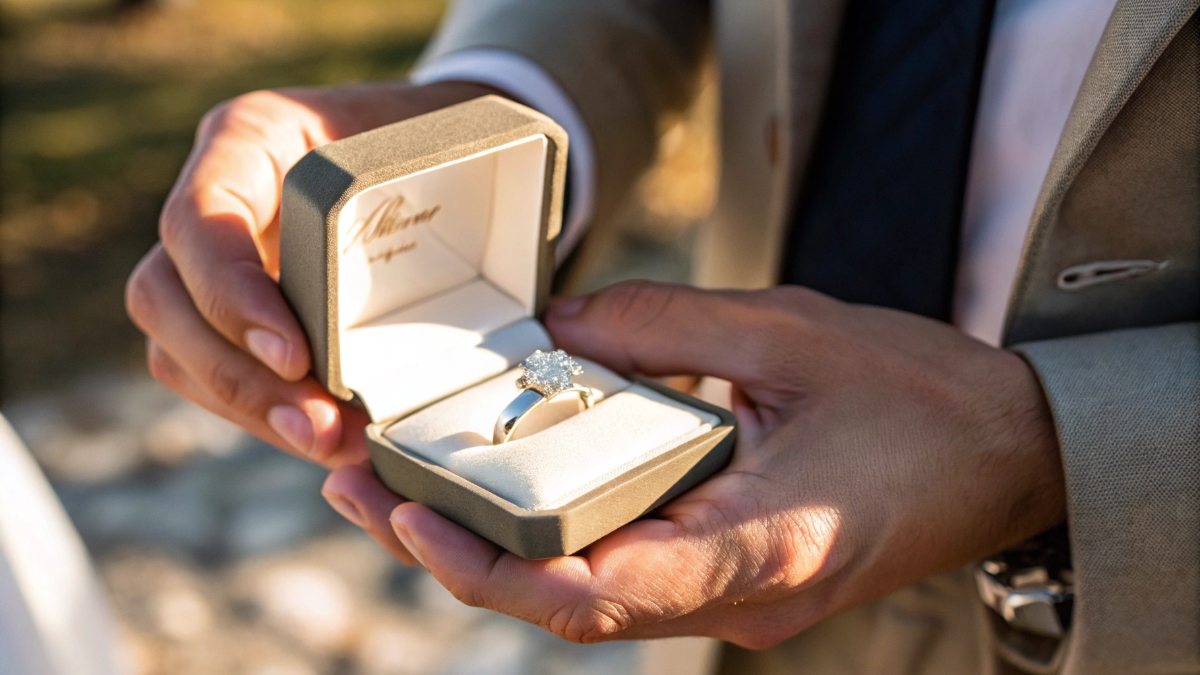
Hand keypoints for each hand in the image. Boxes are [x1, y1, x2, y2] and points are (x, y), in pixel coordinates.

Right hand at [126, 81, 497, 467]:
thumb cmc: (445, 145)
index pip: (199, 220)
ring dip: (249, 410)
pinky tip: (328, 440)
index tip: (297, 356)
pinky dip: (267, 416)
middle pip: (164, 298)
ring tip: (329, 446)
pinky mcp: (238, 316)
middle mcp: (216, 198)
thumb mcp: (441, 145)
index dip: (232, 295)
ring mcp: (216, 261)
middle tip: (319, 429)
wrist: (445, 156)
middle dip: (236, 377)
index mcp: (251, 139)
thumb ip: (430, 198)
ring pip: (178, 351)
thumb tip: (468, 305)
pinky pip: (217, 377)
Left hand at [324, 281, 1066, 645]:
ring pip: (591, 600)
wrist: (1012, 455)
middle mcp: (742, 600)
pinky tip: (507, 494)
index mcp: (762, 545)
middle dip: (462, 556)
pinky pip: (629, 576)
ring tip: (407, 490)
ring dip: (499, 552)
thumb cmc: (923, 396)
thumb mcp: (791, 332)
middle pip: (572, 606)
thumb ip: (664, 327)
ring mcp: (740, 603)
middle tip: (367, 490)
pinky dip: (558, 541)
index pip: (602, 594)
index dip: (495, 566)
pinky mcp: (738, 583)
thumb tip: (556, 324)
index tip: (414, 515)